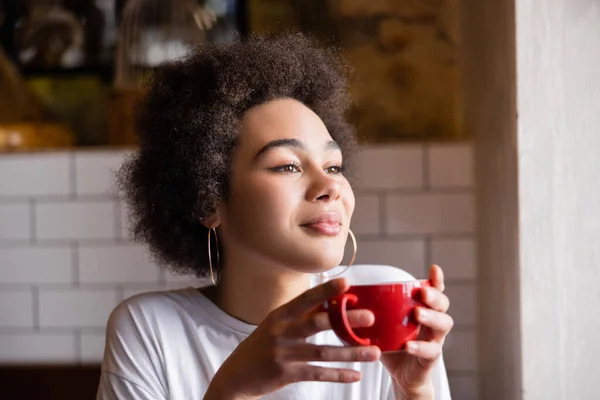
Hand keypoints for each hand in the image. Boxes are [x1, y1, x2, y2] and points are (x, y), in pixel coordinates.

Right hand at [205, 278, 380, 399]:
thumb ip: (301, 315)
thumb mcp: (277, 324)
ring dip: (351, 352)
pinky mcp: (286, 373)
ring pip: (323, 352)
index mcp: (281, 314)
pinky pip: (317, 373)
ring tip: (374, 352)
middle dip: (346, 319)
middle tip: (370, 317)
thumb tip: (331, 302)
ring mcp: (283, 353)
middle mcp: (281, 330)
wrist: (237, 374)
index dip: (326, 290)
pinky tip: (355, 375)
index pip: (306, 299)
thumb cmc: (263, 344)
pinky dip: (338, 375)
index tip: (347, 283)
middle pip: (317, 323)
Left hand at [381, 265, 453, 398]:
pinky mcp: (431, 358)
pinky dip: (420, 347)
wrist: (401, 378)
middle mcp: (433, 323)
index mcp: (422, 310)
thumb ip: (368, 312)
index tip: (434, 268)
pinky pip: (431, 351)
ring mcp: (435, 340)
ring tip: (417, 314)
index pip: (434, 292)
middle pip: (443, 304)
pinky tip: (408, 345)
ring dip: (431, 317)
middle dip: (435, 296)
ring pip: (443, 324)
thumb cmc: (391, 346)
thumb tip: (342, 296)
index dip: (436, 280)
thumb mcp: (380, 326)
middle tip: (422, 293)